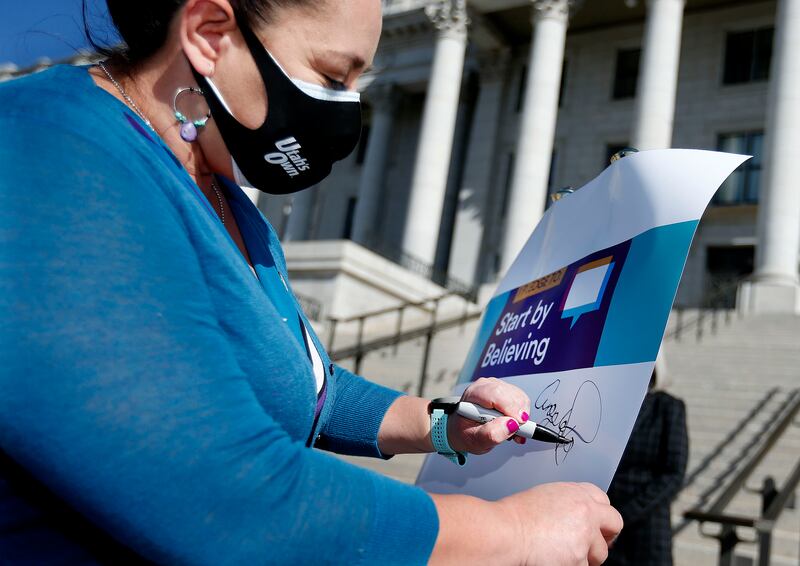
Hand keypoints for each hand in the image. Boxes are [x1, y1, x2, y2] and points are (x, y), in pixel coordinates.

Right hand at [429, 482, 622, 565]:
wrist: (506, 533)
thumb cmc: (515, 516)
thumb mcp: (546, 496)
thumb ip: (569, 502)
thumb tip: (579, 516)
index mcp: (577, 492)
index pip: (604, 500)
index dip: (599, 514)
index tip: (596, 523)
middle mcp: (587, 511)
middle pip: (614, 523)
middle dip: (606, 535)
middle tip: (593, 543)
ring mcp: (586, 536)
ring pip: (600, 553)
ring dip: (587, 556)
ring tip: (564, 553)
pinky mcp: (580, 559)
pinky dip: (572, 565)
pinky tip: (555, 559)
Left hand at [448, 377, 530, 453]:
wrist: (464, 430)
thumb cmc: (466, 433)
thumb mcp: (475, 440)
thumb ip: (491, 434)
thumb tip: (511, 424)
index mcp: (473, 394)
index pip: (496, 394)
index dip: (510, 408)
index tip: (518, 424)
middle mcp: (485, 386)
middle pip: (510, 394)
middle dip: (517, 415)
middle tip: (514, 433)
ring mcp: (497, 386)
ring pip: (519, 397)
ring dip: (521, 416)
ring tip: (510, 430)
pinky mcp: (506, 390)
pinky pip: (522, 400)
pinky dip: (522, 414)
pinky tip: (512, 424)